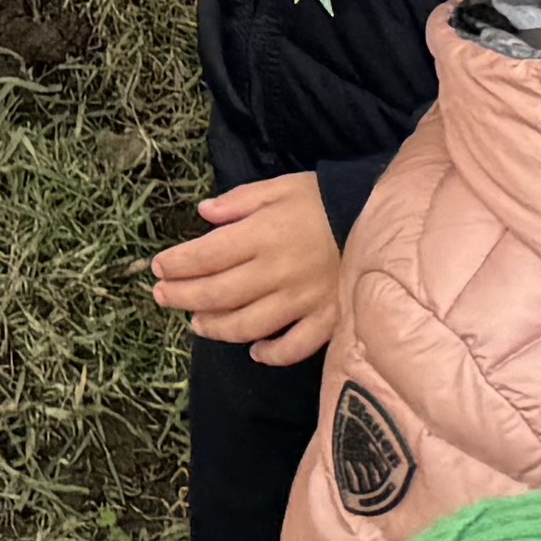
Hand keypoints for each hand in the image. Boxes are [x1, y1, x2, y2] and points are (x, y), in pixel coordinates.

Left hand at [148, 170, 350, 362]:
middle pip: (218, 293)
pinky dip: (272, 353)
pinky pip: (294, 347)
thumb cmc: (326, 200)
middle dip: (184, 297)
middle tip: (162, 297)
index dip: (177, 264)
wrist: (382, 219)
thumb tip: (204, 213)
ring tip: (198, 325)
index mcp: (262, 235)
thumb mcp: (281, 186)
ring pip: (248, 325)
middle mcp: (276, 272)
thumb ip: (241, 201)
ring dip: (217, 328)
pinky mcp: (326, 320)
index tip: (158, 267)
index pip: (207, 255)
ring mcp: (301, 300)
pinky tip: (256, 352)